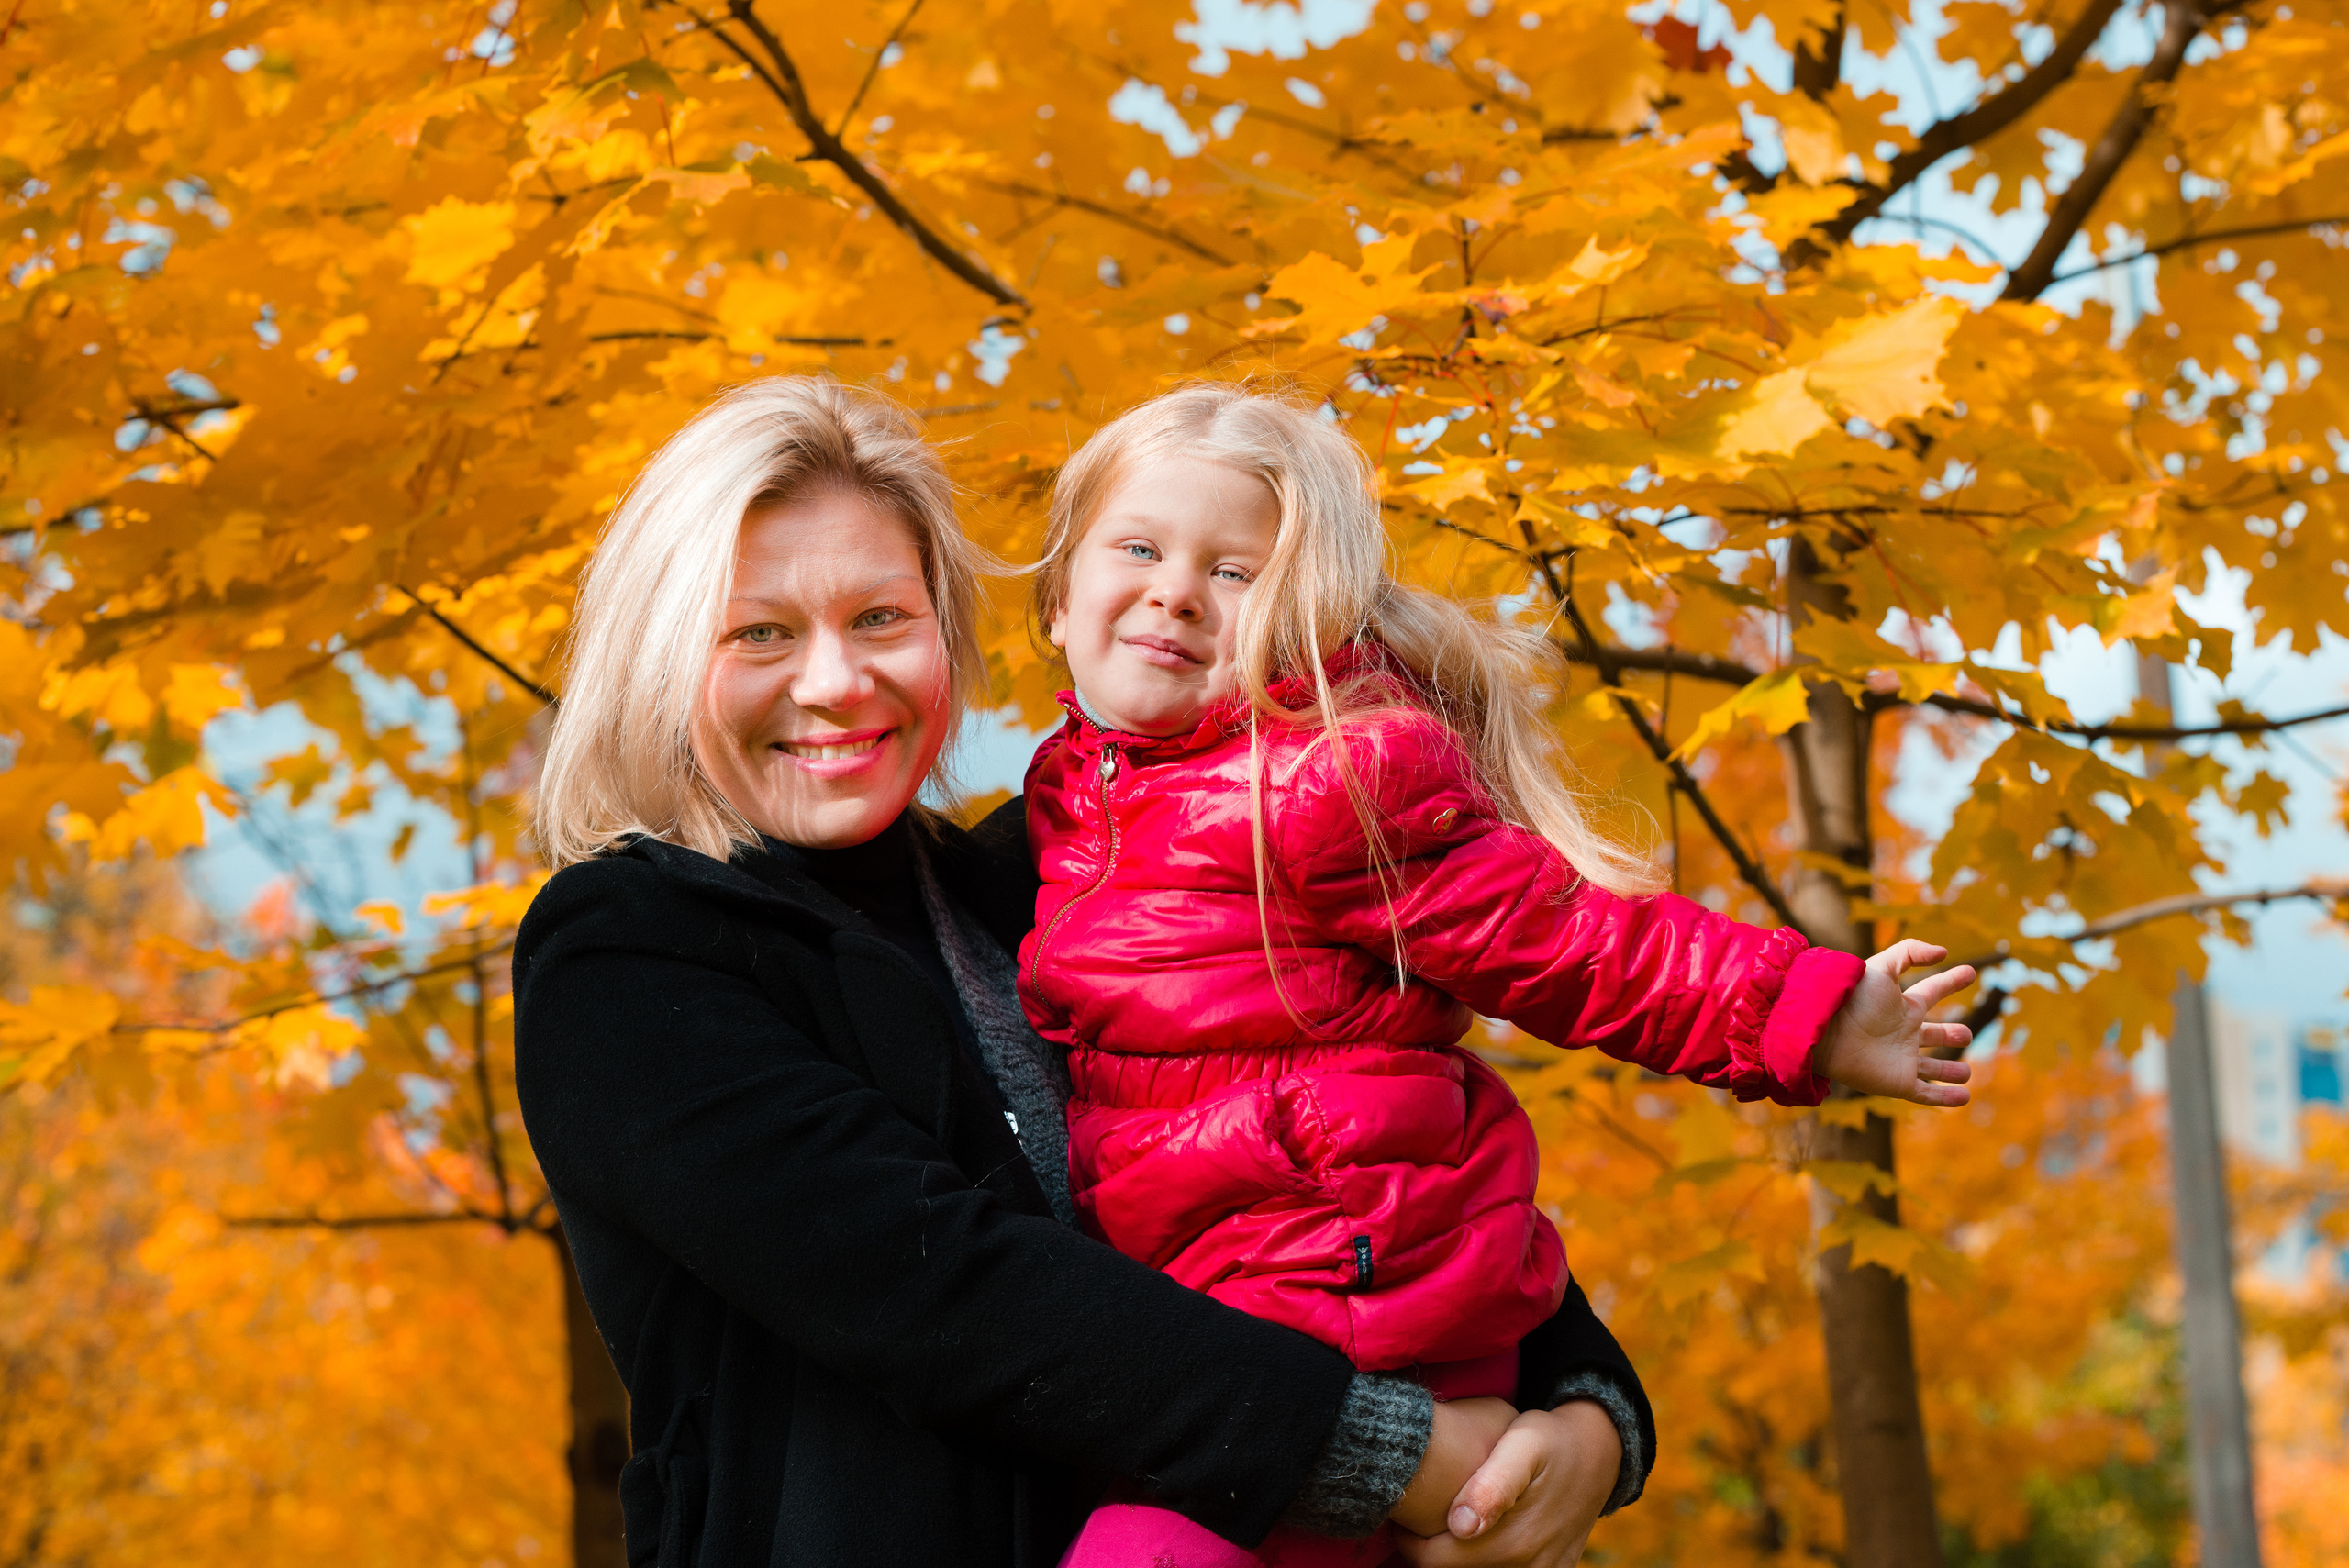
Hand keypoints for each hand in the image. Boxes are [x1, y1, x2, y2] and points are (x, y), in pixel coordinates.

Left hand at [1392, 1401, 1621, 1567]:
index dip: (1409, 1539)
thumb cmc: (1549, 1441)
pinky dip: (1483, 1560)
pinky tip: (1477, 1533)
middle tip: (1417, 1516)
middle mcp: (1527, 1566)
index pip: (1433, 1561)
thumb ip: (1492, 1485)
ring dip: (1454, 1556)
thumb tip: (1461, 1526)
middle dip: (1427, 1548)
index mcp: (1513, 1541)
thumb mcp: (1523, 1446)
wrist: (1599, 1453)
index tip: (1405, 1510)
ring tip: (1443, 1523)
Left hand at [1813, 939, 1976, 1106]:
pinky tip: (1963, 1097)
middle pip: (1934, 1034)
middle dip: (1952, 1035)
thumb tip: (1944, 951)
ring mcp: (1902, 1060)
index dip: (1951, 981)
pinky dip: (1945, 1098)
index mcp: (1902, 1006)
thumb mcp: (1882, 967)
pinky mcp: (1898, 1083)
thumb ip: (1911, 952)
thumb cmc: (1852, 998)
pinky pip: (1926, 1094)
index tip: (1970, 971)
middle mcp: (1903, 1033)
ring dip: (1950, 1071)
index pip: (1932, 991)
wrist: (1826, 1031)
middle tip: (1966, 1035)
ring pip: (1932, 1068)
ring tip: (1966, 1073)